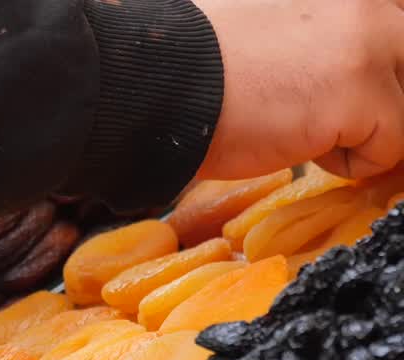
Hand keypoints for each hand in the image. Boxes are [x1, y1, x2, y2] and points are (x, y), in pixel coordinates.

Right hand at [194, 0, 403, 179]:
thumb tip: (340, 68)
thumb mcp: (273, 19)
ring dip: (363, 129)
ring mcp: (368, 45)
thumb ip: (316, 31)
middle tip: (333, 116)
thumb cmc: (194, 62)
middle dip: (381, 99)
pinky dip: (346, 162)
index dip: (377, 67)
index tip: (341, 88)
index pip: (394, 22)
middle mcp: (365, 5)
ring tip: (303, 128)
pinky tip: (295, 145)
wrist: (159, 84)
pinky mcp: (359, 94)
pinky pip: (390, 147)